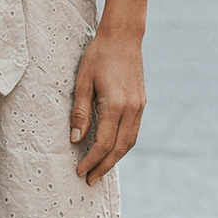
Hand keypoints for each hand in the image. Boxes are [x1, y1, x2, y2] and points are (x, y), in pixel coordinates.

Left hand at [69, 30, 146, 185]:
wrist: (123, 37)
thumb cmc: (98, 56)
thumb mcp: (82, 82)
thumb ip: (80, 112)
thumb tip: (75, 139)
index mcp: (115, 105)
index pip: (103, 143)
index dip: (91, 160)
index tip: (80, 171)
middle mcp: (131, 109)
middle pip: (118, 148)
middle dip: (104, 167)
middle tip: (90, 180)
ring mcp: (139, 107)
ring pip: (129, 143)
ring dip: (115, 159)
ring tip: (100, 170)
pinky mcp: (141, 103)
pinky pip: (133, 132)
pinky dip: (122, 146)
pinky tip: (111, 151)